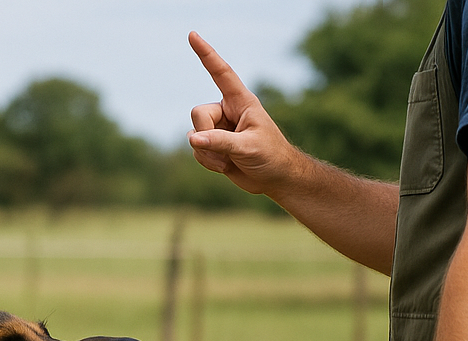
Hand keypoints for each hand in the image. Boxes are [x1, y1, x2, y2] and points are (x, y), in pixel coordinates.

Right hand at [187, 31, 300, 195]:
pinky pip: (196, 150)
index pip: (221, 73)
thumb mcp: (247, 148)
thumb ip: (220, 142)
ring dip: (207, 154)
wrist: (276, 179)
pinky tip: (224, 167)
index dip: (207, 54)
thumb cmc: (270, 156)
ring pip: (195, 135)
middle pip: (198, 114)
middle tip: (223, 153)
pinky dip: (206, 161)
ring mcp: (219, 129)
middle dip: (205, 136)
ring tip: (227, 163)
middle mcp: (227, 111)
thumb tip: (192, 138)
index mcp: (241, 102)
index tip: (193, 35)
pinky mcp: (214, 145)